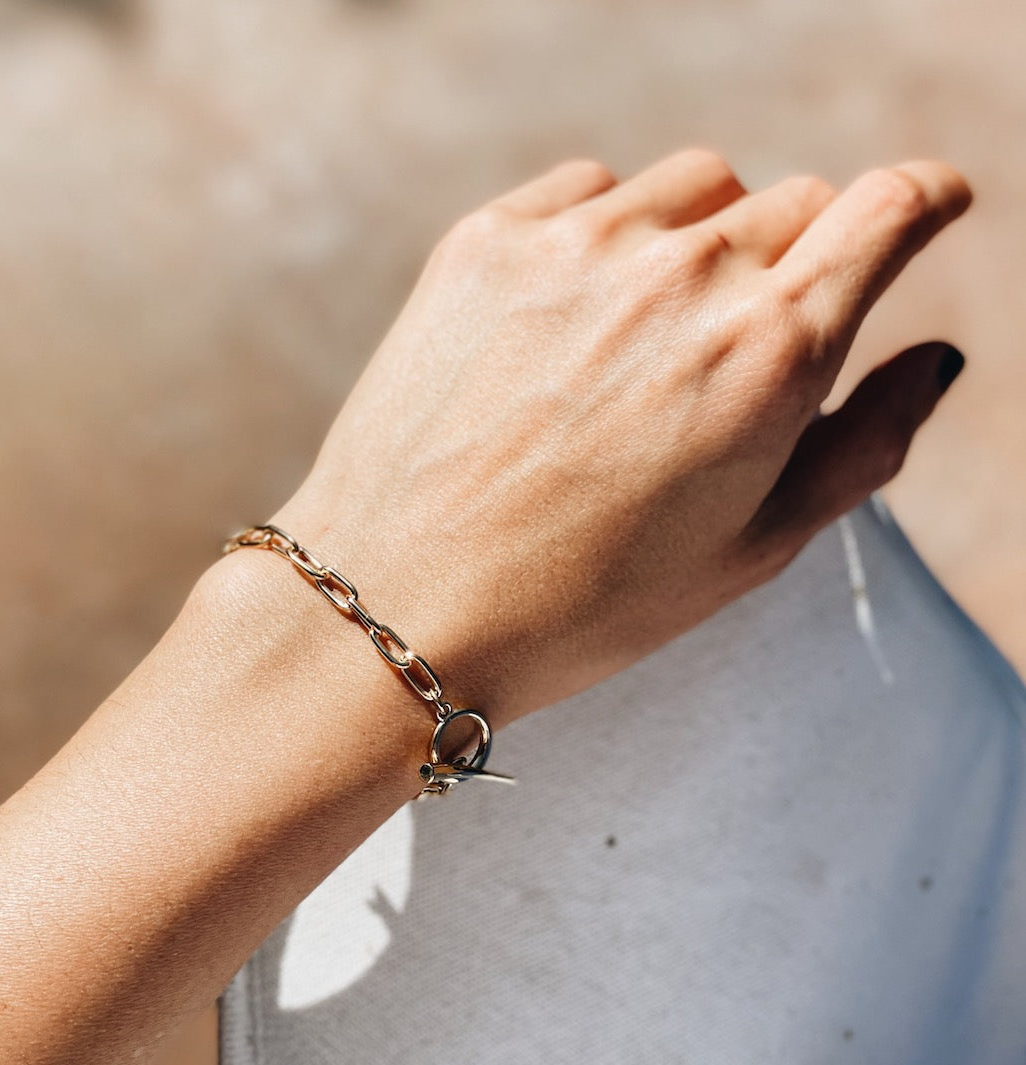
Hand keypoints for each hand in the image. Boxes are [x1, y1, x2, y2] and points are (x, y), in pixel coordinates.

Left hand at [269, 150, 970, 724]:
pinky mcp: (486, 239)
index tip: (925, 209)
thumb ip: (865, 445)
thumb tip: (937, 359)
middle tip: (734, 351)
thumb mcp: (751, 551)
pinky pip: (590, 189)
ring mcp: (577, 245)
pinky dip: (606, 232)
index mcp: (768, 354)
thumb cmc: (584, 602)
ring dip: (700, 240)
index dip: (924, 203)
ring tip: (645, 339)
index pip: (890, 210)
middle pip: (793, 202)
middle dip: (794, 262)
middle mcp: (683, 275)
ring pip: (695, 186)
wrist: (399, 605)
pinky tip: (573, 317)